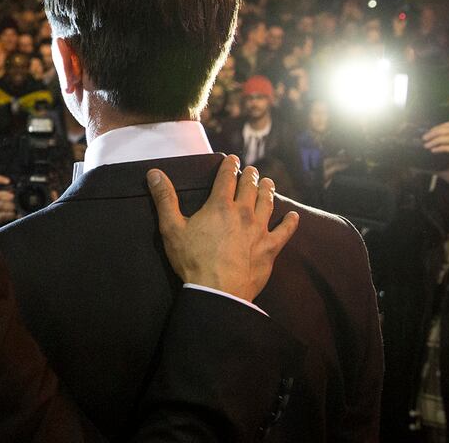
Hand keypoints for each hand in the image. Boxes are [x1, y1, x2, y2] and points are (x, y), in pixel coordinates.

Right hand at [0, 175, 16, 237]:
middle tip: (13, 197)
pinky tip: (13, 215)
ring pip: (1, 205)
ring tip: (13, 208)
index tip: (8, 181)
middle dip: (7, 195)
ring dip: (10, 206)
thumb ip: (0, 197)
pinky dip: (10, 214)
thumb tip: (12, 193)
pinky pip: (2, 215)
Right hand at [149, 156, 300, 303]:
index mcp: (219, 205)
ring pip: (267, 203)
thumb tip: (154, 173)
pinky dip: (290, 222)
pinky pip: (284, 232)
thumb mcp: (172, 228)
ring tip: (269, 182)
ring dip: (268, 190)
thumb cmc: (192, 260)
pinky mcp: (270, 248)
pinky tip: (294, 215)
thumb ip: (165, 199)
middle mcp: (243, 213)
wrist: (218, 290)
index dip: (230, 166)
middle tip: (252, 170)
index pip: (227, 178)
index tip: (233, 159)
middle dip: (250, 176)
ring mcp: (259, 230)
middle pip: (250, 187)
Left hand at [423, 121, 448, 192]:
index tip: (426, 135)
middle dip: (435, 132)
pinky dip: (444, 148)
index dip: (438, 128)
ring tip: (427, 145)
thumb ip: (433, 166)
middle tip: (424, 139)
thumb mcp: (444, 169)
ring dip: (438, 140)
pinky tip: (435, 151)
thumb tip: (417, 166)